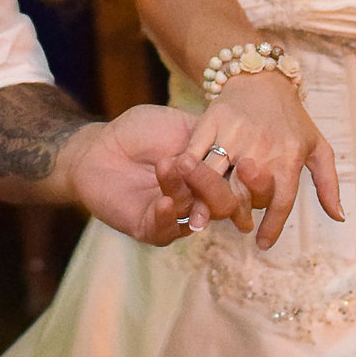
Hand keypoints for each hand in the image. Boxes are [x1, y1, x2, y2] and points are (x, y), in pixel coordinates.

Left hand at [62, 104, 240, 245]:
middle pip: (227, 204)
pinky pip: (167, 230)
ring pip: (199, 214)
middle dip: (218, 185)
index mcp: (216, 175)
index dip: (255, 178)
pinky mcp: (152, 229)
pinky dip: (168, 216)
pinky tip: (164, 201)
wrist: (100, 146)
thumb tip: (247, 144)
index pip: (246, 184)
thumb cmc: (141, 132)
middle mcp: (203, 200)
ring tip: (169, 165)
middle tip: (204, 163)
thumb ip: (211, 138)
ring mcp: (180, 216)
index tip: (250, 163)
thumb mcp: (182, 126)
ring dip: (185, 188)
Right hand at [184, 71, 345, 248]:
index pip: (280, 201)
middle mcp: (261, 148)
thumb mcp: (318, 147)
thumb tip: (339, 217)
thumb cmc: (293, 119)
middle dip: (236, 216)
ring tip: (198, 224)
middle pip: (243, 193)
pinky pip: (194, 153)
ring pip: (215, 177)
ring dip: (205, 202)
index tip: (263, 244)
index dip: (272, 227)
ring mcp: (233, 134)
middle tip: (234, 227)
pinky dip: (186, 174)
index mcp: (288, 157)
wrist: (262, 77)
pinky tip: (179, 190)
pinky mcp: (210, 122)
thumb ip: (328, 184)